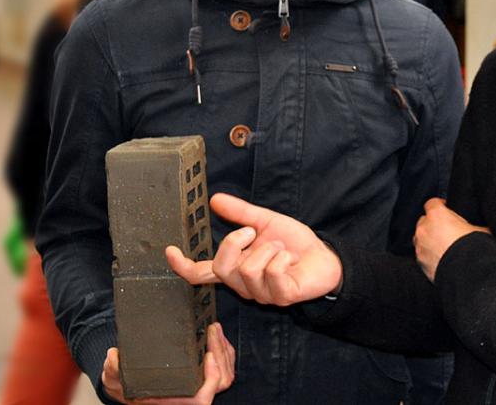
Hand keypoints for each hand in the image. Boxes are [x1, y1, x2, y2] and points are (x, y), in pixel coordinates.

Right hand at [101, 322, 234, 403]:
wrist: (127, 383)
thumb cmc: (124, 383)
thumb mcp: (114, 376)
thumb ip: (113, 368)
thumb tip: (114, 356)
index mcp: (173, 400)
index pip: (202, 399)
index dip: (211, 379)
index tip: (208, 355)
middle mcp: (190, 395)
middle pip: (221, 382)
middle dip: (221, 355)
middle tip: (212, 330)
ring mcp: (199, 386)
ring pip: (225, 374)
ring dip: (224, 350)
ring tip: (214, 328)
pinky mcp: (203, 374)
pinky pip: (223, 366)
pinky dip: (224, 350)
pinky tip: (215, 334)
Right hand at [166, 193, 342, 305]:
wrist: (326, 258)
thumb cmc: (294, 244)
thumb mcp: (265, 221)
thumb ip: (240, 213)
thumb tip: (215, 200)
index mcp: (235, 267)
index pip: (202, 273)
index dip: (183, 266)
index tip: (169, 251)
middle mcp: (243, 284)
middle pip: (222, 267)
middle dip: (236, 242)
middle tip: (255, 233)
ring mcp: (261, 293)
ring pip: (248, 269)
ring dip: (268, 249)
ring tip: (280, 248)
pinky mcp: (281, 297)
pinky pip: (272, 273)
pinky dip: (282, 257)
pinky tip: (289, 258)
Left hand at [414, 198, 489, 281]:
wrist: (467, 272)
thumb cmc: (473, 248)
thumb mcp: (481, 231)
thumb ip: (476, 226)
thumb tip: (484, 228)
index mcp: (437, 215)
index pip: (432, 203)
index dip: (440, 205)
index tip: (445, 208)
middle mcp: (424, 228)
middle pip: (424, 220)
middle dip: (432, 224)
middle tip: (445, 230)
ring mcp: (420, 245)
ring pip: (420, 238)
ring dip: (428, 240)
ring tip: (441, 246)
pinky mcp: (420, 262)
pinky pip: (421, 254)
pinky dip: (428, 255)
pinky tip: (440, 259)